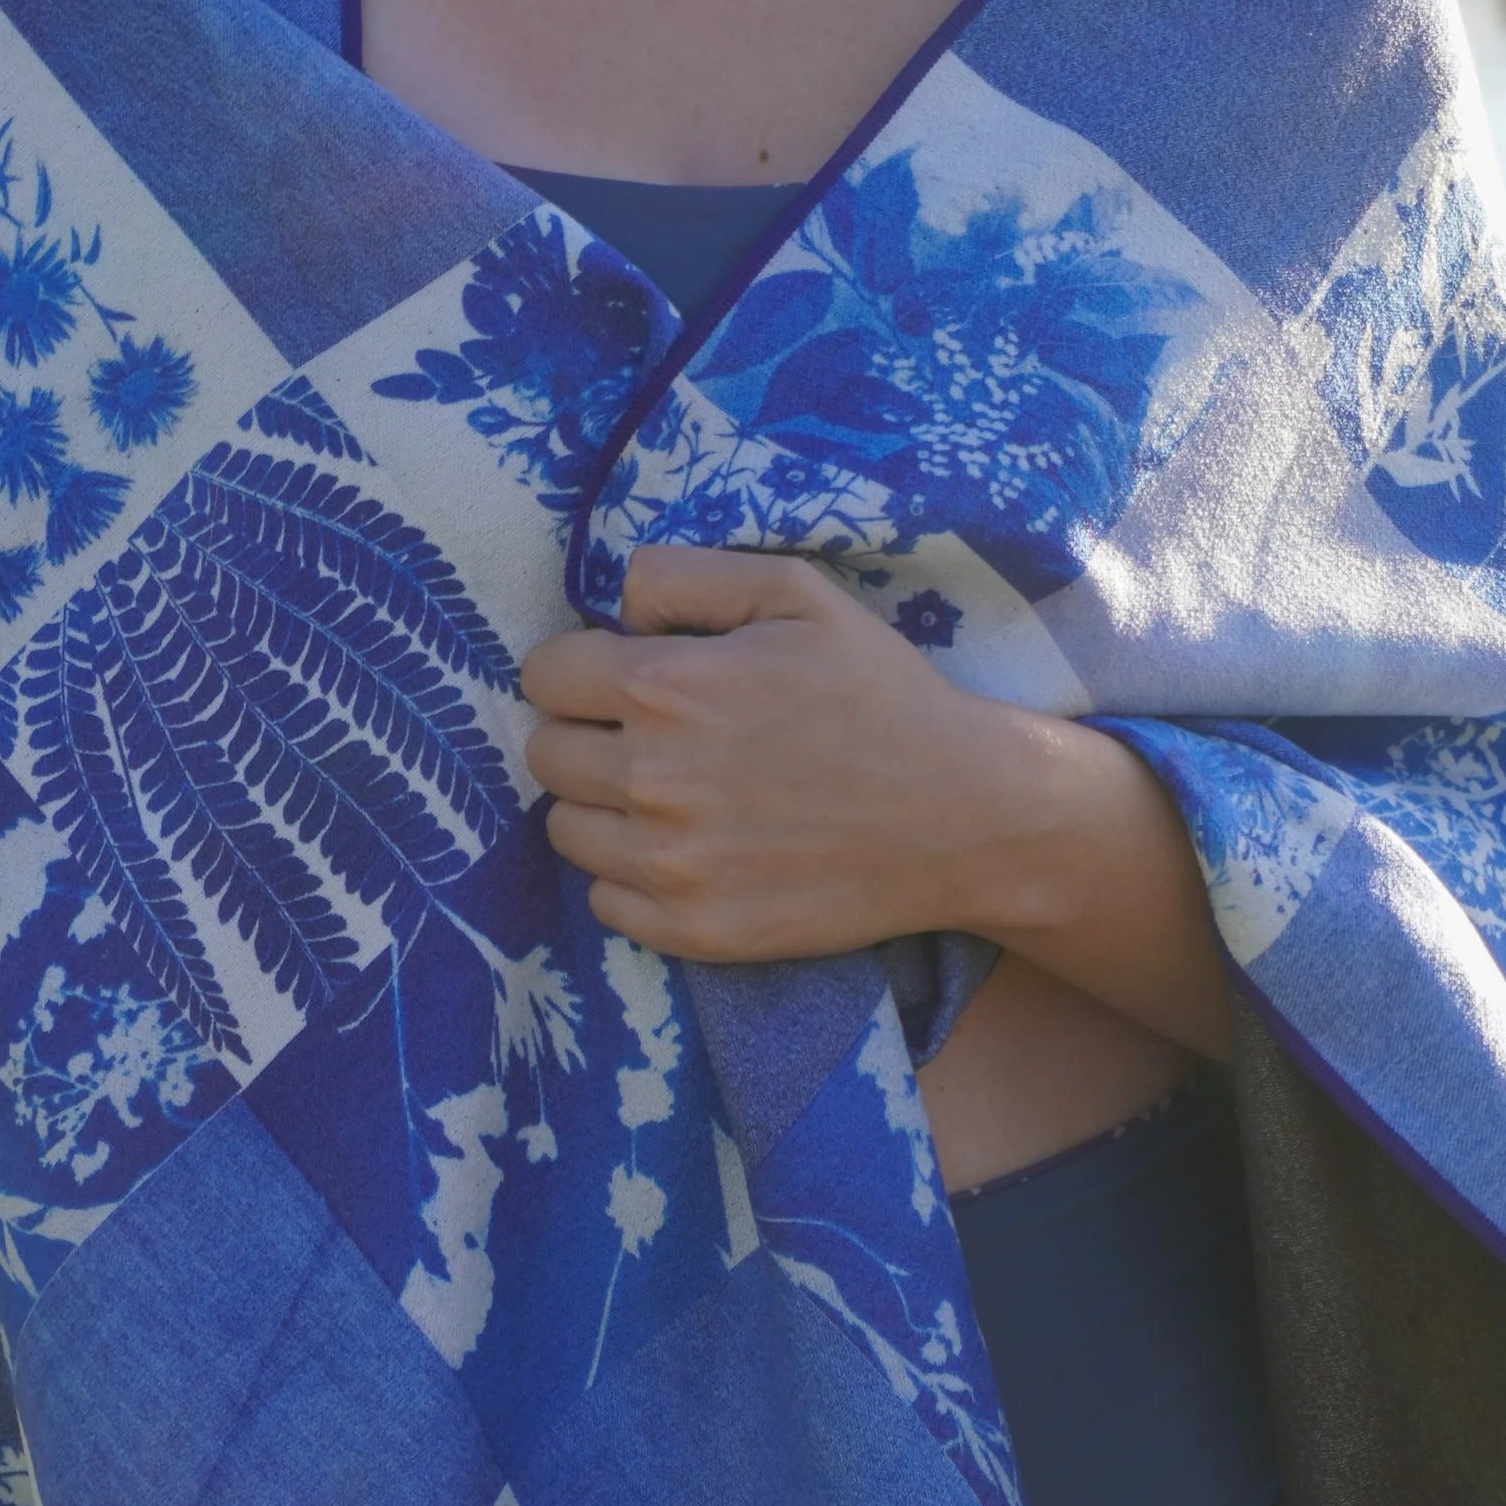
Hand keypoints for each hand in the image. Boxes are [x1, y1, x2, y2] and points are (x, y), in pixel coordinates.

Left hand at [519, 547, 1000, 962]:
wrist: (962, 818)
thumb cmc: (881, 693)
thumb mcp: (797, 592)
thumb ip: (685, 576)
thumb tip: (613, 601)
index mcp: (663, 687)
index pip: (543, 674)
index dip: (580, 668)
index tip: (623, 678)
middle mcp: (650, 780)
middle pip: (544, 754)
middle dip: (585, 734)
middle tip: (651, 738)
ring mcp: (668, 865)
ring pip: (566, 830)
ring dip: (603, 809)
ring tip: (672, 796)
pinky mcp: (692, 930)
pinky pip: (604, 901)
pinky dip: (631, 879)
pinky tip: (691, 852)